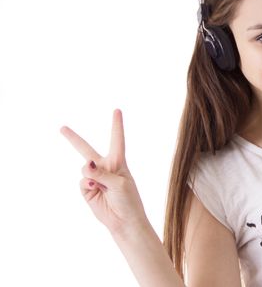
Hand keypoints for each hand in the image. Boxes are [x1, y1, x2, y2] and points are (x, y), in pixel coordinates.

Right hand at [60, 109, 147, 235]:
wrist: (124, 221)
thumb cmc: (128, 200)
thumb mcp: (119, 183)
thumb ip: (101, 172)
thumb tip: (85, 164)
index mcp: (118, 162)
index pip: (117, 139)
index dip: (116, 125)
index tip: (117, 110)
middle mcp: (105, 167)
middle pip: (87, 149)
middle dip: (74, 139)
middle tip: (62, 128)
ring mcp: (95, 178)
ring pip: (84, 168)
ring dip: (90, 174)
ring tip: (100, 185)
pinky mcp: (87, 190)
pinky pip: (82, 182)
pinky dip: (87, 185)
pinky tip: (95, 190)